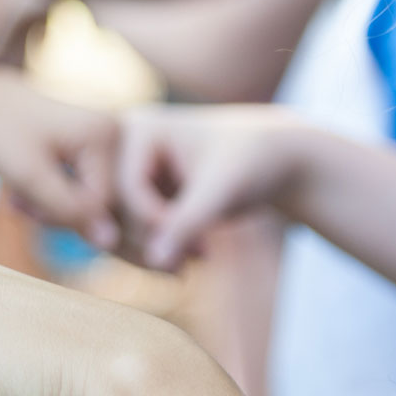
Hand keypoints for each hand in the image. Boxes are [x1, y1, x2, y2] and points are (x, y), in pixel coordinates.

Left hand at [0, 70, 119, 247]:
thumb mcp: (29, 176)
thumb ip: (68, 209)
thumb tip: (111, 242)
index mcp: (106, 135)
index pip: (100, 204)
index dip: (62, 217)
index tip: (23, 206)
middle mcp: (116, 135)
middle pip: (98, 203)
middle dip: (55, 210)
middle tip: (19, 201)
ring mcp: (106, 142)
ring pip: (87, 201)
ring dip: (50, 205)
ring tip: (20, 194)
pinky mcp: (93, 150)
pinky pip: (82, 190)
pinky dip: (53, 196)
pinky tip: (29, 188)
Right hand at [115, 103, 308, 270]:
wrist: (280, 159)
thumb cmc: (255, 162)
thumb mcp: (221, 191)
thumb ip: (188, 223)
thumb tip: (155, 260)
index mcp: (140, 127)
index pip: (125, 186)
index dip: (152, 221)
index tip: (192, 242)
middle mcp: (127, 145)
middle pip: (116, 208)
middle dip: (152, 240)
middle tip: (186, 268)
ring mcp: (133, 170)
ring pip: (121, 225)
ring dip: (156, 250)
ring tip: (196, 262)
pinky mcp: (145, 192)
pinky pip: (135, 230)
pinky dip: (162, 249)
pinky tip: (194, 257)